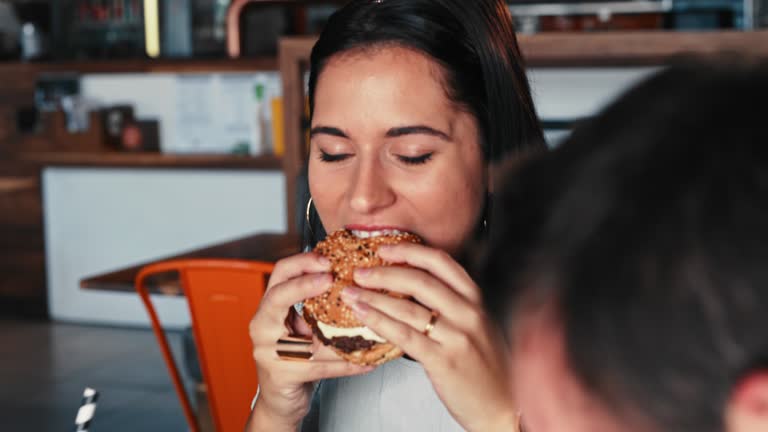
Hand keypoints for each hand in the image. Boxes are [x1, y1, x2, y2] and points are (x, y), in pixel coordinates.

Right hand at [247, 252, 373, 430]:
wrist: (280, 400)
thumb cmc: (295, 359)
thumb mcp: (306, 328)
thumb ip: (321, 308)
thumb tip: (360, 287)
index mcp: (270, 309)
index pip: (279, 274)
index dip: (302, 263)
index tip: (326, 260)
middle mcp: (262, 326)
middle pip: (277, 294)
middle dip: (304, 282)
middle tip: (330, 276)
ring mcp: (267, 351)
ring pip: (302, 333)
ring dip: (336, 330)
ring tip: (361, 318)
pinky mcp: (280, 374)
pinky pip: (318, 365)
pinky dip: (345, 364)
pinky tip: (366, 362)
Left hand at [341, 243, 519, 431]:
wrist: (503, 405)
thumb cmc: (486, 366)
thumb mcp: (477, 325)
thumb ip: (452, 304)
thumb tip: (411, 287)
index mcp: (475, 299)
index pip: (440, 262)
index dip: (409, 250)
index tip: (385, 248)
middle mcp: (468, 313)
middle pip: (420, 280)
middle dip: (384, 272)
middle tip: (360, 271)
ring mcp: (457, 336)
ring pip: (408, 308)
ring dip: (374, 297)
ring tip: (352, 293)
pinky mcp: (444, 360)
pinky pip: (405, 335)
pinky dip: (380, 322)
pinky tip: (364, 316)